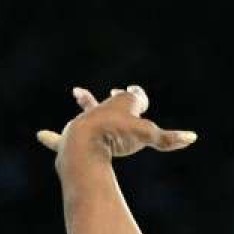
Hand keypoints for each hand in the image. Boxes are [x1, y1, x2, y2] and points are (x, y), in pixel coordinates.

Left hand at [37, 86, 197, 161]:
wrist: (87, 141)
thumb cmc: (118, 135)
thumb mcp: (147, 136)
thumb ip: (168, 139)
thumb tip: (193, 137)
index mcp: (121, 105)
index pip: (134, 97)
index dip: (139, 97)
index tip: (140, 96)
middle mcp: (102, 110)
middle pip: (111, 101)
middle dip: (115, 97)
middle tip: (114, 91)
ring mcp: (85, 123)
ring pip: (86, 110)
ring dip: (85, 102)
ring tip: (78, 93)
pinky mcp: (69, 138)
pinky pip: (57, 139)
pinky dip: (51, 139)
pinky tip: (40, 136)